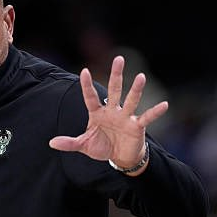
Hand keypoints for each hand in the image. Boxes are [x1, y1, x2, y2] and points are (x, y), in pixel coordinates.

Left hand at [49, 56, 167, 172]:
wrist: (119, 158)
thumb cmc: (102, 147)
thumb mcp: (84, 145)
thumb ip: (69, 143)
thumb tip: (51, 143)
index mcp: (97, 113)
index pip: (90, 97)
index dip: (87, 85)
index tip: (84, 71)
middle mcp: (112, 111)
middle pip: (114, 90)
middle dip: (116, 75)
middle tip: (119, 59)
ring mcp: (126, 117)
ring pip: (131, 100)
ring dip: (135, 90)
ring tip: (141, 76)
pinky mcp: (137, 127)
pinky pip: (146, 118)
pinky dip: (155, 112)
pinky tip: (165, 105)